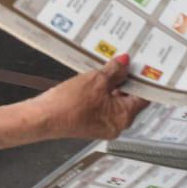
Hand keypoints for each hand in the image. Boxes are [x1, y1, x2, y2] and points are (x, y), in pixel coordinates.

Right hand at [32, 55, 146, 139]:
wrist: (43, 117)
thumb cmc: (68, 104)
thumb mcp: (96, 80)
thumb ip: (114, 70)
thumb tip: (125, 62)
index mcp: (124, 118)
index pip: (143, 97)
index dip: (143, 81)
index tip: (142, 67)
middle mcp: (116, 125)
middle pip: (129, 99)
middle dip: (126, 80)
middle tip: (124, 62)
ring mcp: (102, 126)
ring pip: (114, 102)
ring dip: (111, 86)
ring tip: (108, 68)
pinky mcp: (89, 123)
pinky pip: (102, 106)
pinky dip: (101, 93)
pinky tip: (95, 80)